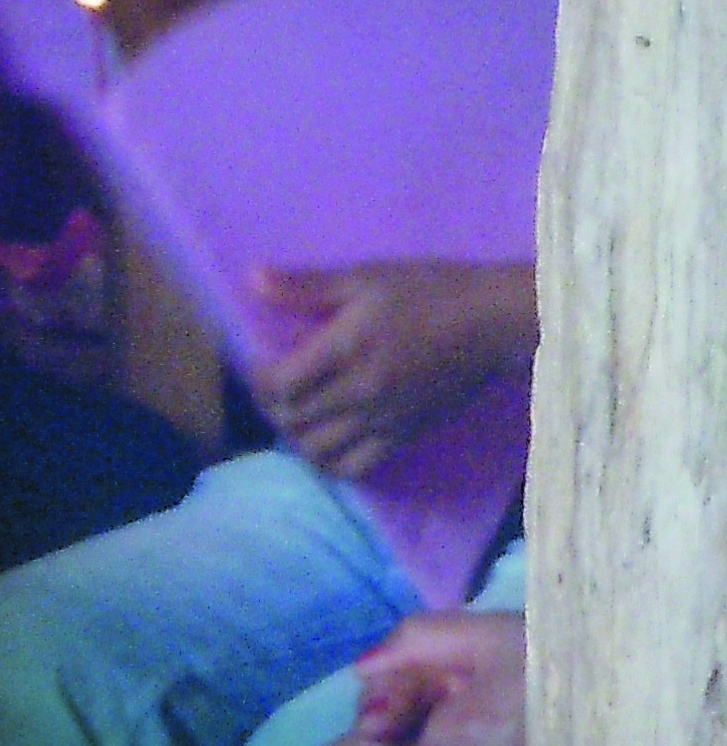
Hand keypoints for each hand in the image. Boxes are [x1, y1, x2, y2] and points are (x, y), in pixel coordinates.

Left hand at [253, 260, 536, 479]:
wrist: (492, 322)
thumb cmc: (429, 291)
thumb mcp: (364, 277)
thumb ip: (306, 286)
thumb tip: (252, 279)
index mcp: (347, 349)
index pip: (278, 385)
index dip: (256, 378)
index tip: (259, 362)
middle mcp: (361, 392)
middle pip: (291, 420)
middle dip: (270, 405)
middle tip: (274, 386)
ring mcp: (383, 419)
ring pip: (316, 451)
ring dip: (294, 436)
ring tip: (297, 413)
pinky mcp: (403, 436)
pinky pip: (354, 468)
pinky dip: (329, 461)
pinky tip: (326, 438)